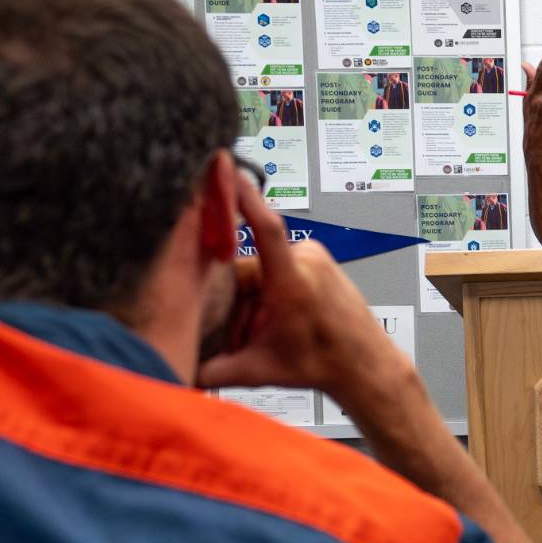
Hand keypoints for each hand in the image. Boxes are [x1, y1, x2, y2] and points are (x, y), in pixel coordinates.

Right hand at [197, 182, 415, 408]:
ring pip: (262, 268)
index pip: (264, 228)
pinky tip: (278, 318)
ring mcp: (315, 256)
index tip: (224, 167)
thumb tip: (176, 375)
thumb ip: (215, 372)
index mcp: (293, 282)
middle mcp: (307, 261)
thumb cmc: (324, 363)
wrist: (365, 364)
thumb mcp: (262, 370)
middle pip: (246, 267)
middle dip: (236, 300)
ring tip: (267, 330)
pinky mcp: (319, 256)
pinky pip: (280, 265)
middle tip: (245, 334)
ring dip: (254, 298)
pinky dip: (270, 290)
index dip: (243, 197)